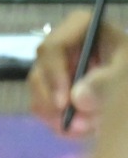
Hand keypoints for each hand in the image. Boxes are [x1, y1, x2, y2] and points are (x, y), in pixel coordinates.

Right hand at [31, 9, 119, 135]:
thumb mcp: (127, 69)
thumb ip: (105, 82)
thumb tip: (77, 99)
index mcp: (80, 27)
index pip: (52, 47)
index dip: (54, 75)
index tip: (64, 103)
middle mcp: (61, 44)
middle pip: (41, 71)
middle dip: (54, 102)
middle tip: (69, 124)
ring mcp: (55, 64)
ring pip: (39, 91)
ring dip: (56, 114)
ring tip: (83, 130)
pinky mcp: (54, 83)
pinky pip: (43, 103)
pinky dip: (57, 120)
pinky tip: (78, 129)